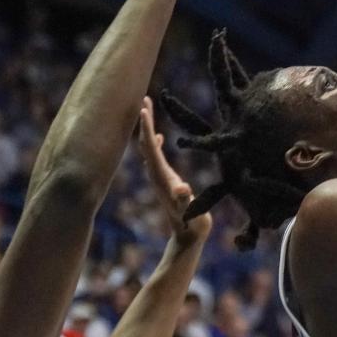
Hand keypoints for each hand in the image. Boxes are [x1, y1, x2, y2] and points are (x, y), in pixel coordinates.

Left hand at [138, 97, 211, 247]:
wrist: (187, 237)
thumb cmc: (193, 225)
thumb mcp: (193, 213)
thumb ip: (186, 200)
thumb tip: (182, 189)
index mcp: (162, 176)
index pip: (150, 147)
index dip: (147, 127)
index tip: (144, 108)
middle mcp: (156, 174)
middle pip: (145, 143)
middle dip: (144, 122)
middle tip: (144, 100)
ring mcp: (159, 177)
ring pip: (148, 148)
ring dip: (147, 129)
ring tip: (147, 110)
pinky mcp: (164, 180)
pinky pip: (155, 155)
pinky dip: (154, 142)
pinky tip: (159, 136)